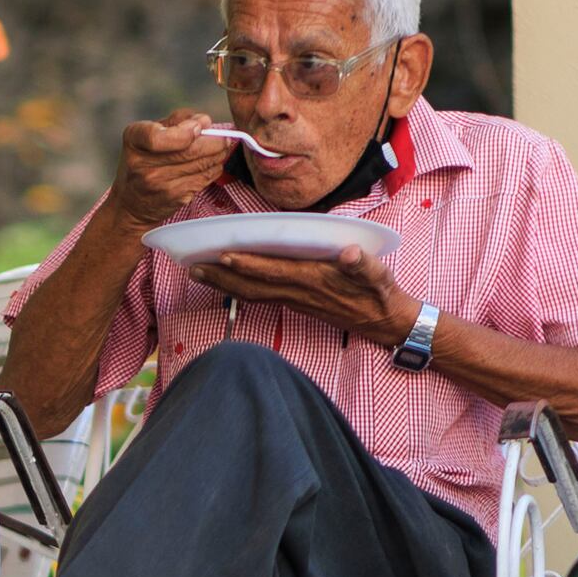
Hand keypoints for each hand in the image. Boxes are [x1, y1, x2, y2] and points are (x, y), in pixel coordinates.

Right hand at [107, 111, 233, 228]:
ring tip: (223, 147)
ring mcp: (159, 183)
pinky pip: (204, 178)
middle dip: (214, 141)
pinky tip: (215, 163)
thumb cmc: (144, 160)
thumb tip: (205, 121)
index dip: (185, 131)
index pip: (157, 137)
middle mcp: (143, 164)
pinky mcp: (174, 197)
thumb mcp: (149, 133)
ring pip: (201, 164)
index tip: (200, 126)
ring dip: (219, 154)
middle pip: (189, 150)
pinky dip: (215, 168)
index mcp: (135, 140)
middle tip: (225, 137)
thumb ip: (176, 121)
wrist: (131, 203)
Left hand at [186, 245, 418, 344]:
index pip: (276, 272)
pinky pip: (261, 296)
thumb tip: (349, 254)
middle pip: (254, 286)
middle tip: (192, 267)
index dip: (250, 265)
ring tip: (197, 273)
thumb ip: (364, 265)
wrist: (385, 322)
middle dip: (222, 277)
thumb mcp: (379, 275)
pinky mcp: (296, 303)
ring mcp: (295, 300)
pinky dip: (239, 289)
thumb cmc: (381, 294)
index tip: (225, 256)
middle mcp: (299, 293)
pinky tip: (224, 283)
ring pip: (253, 292)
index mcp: (315, 281)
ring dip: (224, 284)